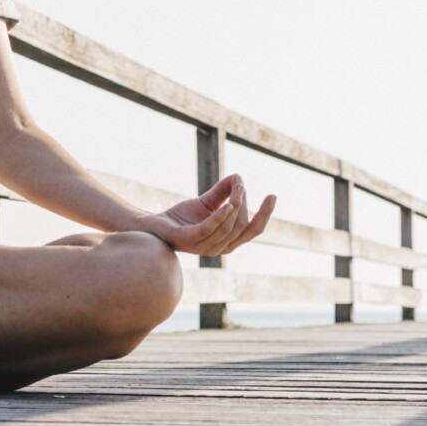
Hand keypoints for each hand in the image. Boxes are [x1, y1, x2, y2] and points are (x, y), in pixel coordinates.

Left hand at [134, 174, 274, 256]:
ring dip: (235, 206)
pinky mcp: (189, 240)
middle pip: (242, 226)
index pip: (253, 230)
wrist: (153, 225)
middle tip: (239, 184)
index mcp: (227, 241)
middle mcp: (218, 248)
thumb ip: (223, 192)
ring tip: (236, 189)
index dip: (265, 214)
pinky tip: (227, 204)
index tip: (272, 195)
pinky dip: (220, 217)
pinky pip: (209, 229)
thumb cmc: (181, 217)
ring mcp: (204, 247)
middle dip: (245, 202)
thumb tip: (239, 177)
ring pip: (228, 228)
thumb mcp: (207, 202)